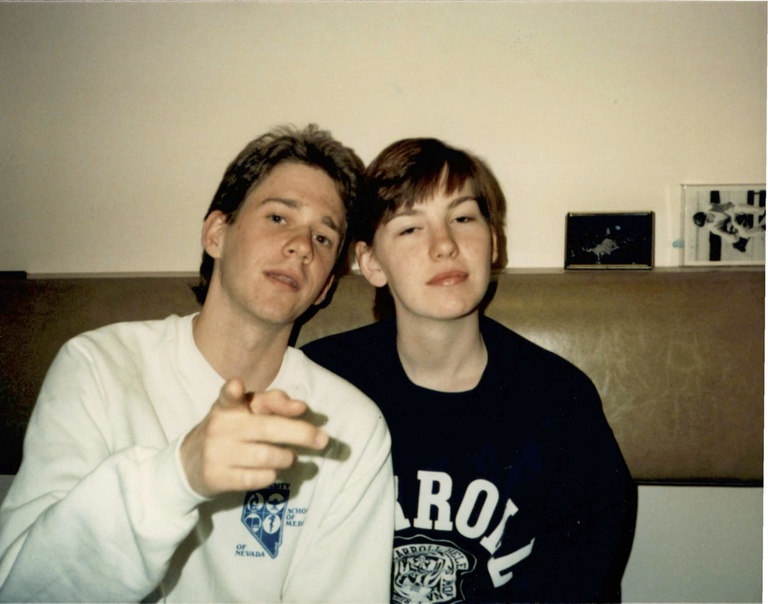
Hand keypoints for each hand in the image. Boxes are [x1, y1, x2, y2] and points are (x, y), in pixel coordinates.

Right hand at [180, 378, 328, 496]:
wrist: (190, 463)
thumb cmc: (231, 430)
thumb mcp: (246, 411)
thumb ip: (274, 402)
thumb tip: (300, 406)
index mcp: (227, 406)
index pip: (228, 396)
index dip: (232, 391)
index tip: (235, 386)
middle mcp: (219, 427)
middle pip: (267, 429)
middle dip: (300, 433)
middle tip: (323, 440)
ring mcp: (216, 453)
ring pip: (266, 457)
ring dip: (286, 458)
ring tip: (289, 457)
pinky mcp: (216, 477)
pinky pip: (256, 478)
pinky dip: (271, 475)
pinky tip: (271, 471)